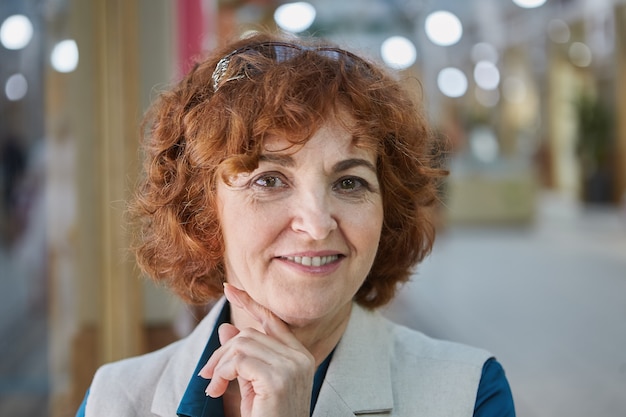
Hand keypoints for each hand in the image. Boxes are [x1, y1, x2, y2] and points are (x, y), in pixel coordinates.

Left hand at [199, 284, 315, 416]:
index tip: (229, 288)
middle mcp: (300, 358)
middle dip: (222, 352)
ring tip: (215, 388)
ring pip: (242, 344)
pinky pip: (238, 360)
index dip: (250, 302)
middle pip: (250, 333)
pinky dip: (221, 373)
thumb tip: (227, 328)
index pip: (273, 320)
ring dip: (219, 365)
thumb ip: (242, 356)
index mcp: (299, 357)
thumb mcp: (251, 385)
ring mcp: (292, 367)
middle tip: (208, 376)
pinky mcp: (278, 379)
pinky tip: (218, 390)